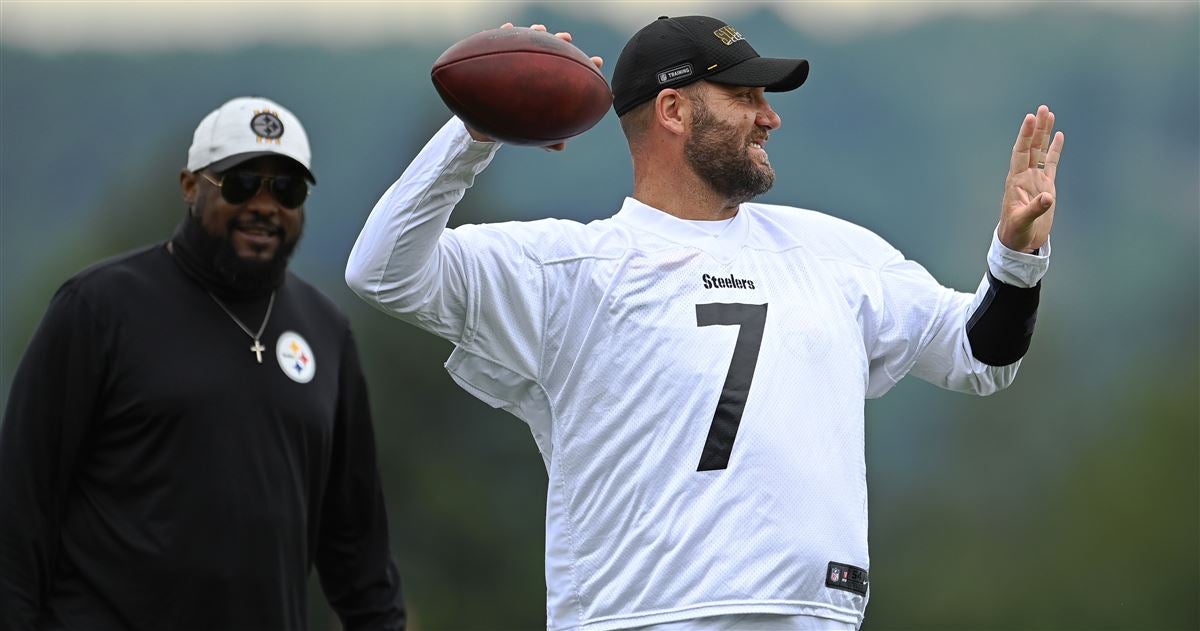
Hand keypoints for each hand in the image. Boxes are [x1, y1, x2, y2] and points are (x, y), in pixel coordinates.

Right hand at [464, 23, 604, 150]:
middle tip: (567, 38)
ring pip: (528, 41)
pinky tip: (508, 28)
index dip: (586, 65)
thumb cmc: (512, 121)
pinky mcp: (497, 56)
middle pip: (551, 50)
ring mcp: (517, 59)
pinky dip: (504, 33)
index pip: (570, 71)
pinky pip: (500, 41)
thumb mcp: (529, 130)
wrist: (484, 117)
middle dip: (561, 41)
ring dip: (536, 32)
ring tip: (540, 29)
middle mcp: (534, 67)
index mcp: (547, 83)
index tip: (599, 62)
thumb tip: (560, 147)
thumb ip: (544, 139)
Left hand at [997, 104, 1064, 252]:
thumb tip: (1048, 197)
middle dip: (1036, 128)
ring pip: (1040, 151)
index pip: (1020, 152)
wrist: (1020, 241)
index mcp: (1015, 180)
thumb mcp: (1023, 221)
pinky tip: (1059, 135)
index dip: (1025, 136)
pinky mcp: (1046, 185)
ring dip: (1044, 134)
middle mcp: (1024, 175)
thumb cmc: (1016, 231)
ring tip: (1049, 114)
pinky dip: (1054, 149)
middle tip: (1042, 108)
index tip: (1030, 118)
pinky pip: (1051, 163)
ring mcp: (1035, 179)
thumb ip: (1035, 209)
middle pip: (1031, 146)